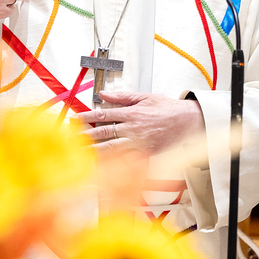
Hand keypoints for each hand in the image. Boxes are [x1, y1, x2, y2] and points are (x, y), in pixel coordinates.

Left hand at [76, 91, 205, 154]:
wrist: (188, 121)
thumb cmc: (167, 108)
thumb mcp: (144, 97)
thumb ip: (122, 96)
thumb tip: (103, 94)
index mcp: (131, 113)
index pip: (103, 114)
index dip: (86, 117)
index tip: (74, 119)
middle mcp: (133, 128)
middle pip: (103, 132)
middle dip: (85, 136)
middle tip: (70, 139)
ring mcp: (139, 142)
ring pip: (112, 148)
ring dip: (94, 151)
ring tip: (80, 153)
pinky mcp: (146, 153)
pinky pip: (126, 159)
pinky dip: (113, 162)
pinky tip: (101, 165)